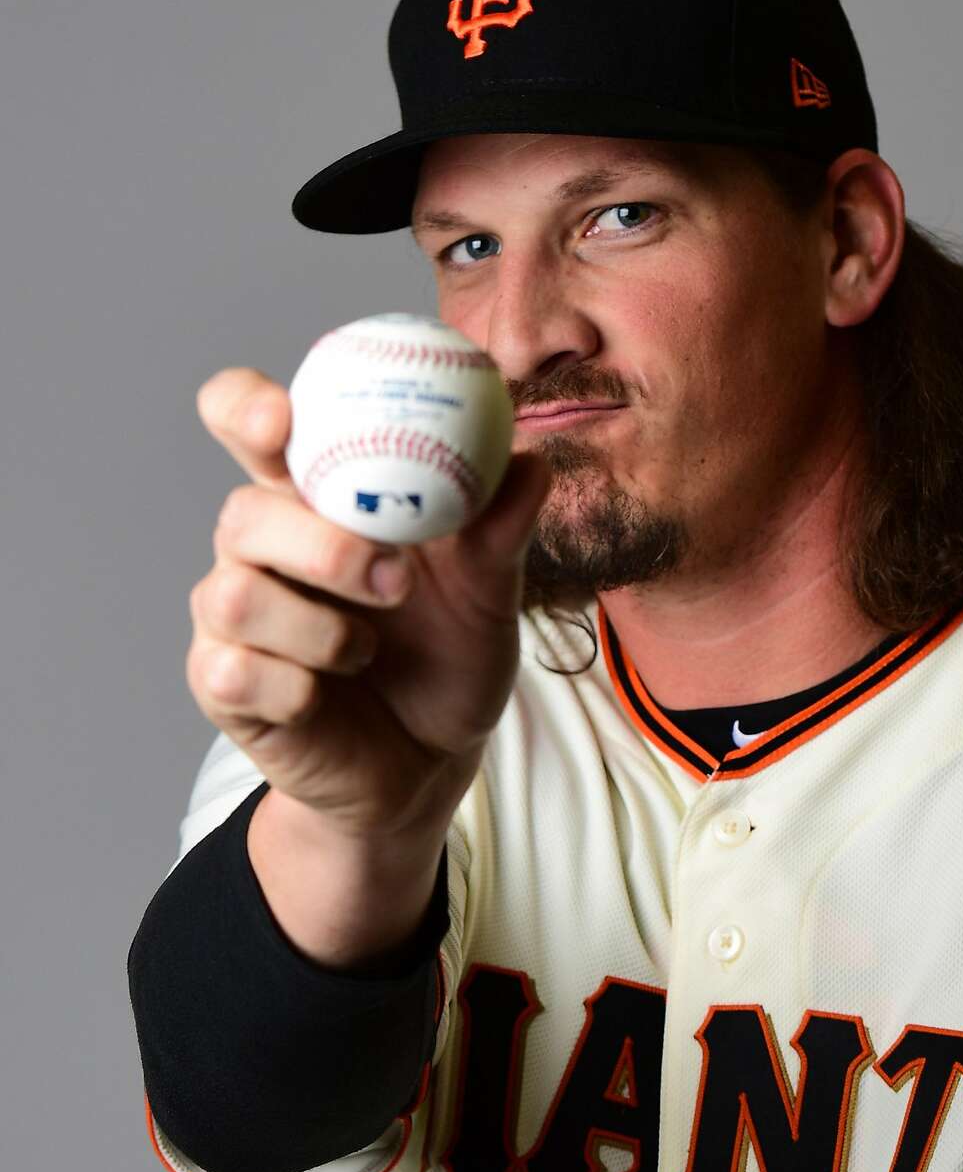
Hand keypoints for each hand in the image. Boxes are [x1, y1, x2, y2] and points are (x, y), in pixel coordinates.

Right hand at [186, 366, 552, 838]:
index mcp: (315, 501)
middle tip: (395, 578)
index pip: (248, 425)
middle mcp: (262, 549)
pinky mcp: (224, 685)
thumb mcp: (489, 597)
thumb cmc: (446, 659)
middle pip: (242, 513)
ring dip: (318, 628)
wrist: (430, 764)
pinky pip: (235, 671)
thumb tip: (528, 466)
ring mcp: (234, 619)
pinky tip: (323, 697)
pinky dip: (296, 686)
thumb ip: (499, 534)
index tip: (282, 418)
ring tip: (368, 651)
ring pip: (234, 594)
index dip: (246, 407)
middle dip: (320, 545)